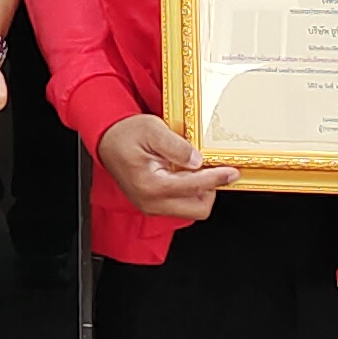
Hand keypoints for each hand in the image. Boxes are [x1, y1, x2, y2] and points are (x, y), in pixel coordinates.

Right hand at [92, 112, 235, 222]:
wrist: (105, 140)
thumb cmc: (125, 133)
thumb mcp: (152, 129)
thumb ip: (176, 146)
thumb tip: (198, 161)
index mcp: (151, 184)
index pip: (194, 187)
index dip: (216, 178)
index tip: (232, 172)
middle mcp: (151, 202)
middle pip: (197, 209)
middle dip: (210, 190)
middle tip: (215, 169)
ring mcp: (151, 206)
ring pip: (190, 209)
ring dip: (200, 191)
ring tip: (197, 169)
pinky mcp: (152, 204)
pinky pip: (180, 205)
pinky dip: (190, 192)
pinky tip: (186, 173)